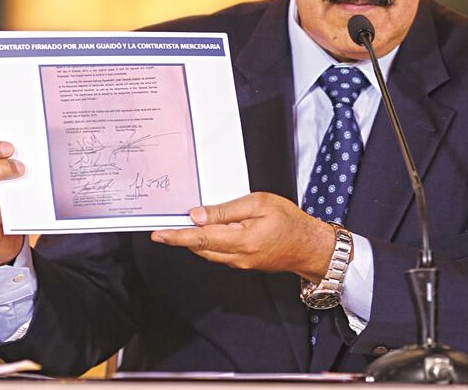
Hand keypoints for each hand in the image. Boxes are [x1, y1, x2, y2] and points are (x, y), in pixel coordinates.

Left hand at [151, 192, 335, 280]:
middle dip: (180, 237)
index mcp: (241, 240)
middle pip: (199, 248)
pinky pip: (219, 253)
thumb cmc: (290, 222)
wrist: (310, 246)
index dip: (176, 236)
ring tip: (185, 224)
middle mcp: (237, 257)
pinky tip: (209, 229)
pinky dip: (209, 242)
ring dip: (194, 240)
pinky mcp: (243, 264)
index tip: (158, 234)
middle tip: (165, 224)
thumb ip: (226, 210)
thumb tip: (198, 216)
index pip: (199, 239)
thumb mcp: (258, 203)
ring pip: (208, 252)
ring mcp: (240, 263)